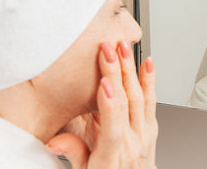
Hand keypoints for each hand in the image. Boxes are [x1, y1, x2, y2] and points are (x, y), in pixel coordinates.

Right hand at [47, 41, 157, 168]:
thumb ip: (72, 153)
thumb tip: (55, 141)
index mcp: (111, 157)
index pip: (113, 127)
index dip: (109, 103)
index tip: (104, 82)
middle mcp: (131, 144)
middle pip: (126, 103)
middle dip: (117, 72)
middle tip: (108, 49)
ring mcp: (144, 133)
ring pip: (139, 96)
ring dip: (131, 69)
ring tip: (123, 48)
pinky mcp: (151, 126)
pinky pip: (151, 100)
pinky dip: (149, 79)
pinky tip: (147, 62)